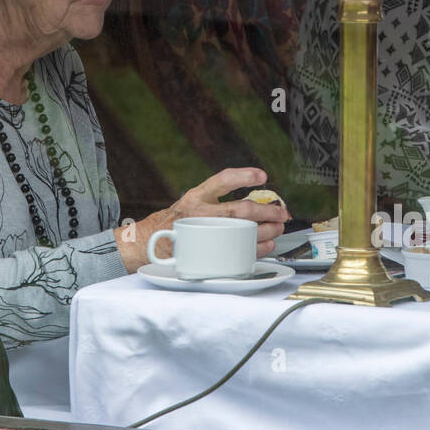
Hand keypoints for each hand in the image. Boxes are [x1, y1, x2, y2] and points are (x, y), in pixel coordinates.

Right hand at [115, 167, 289, 272]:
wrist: (148, 245)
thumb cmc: (177, 223)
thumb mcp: (191, 204)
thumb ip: (215, 202)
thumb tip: (255, 203)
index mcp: (196, 197)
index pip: (222, 180)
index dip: (244, 176)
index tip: (263, 176)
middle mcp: (199, 213)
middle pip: (239, 210)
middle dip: (266, 211)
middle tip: (281, 212)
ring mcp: (203, 234)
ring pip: (242, 230)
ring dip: (267, 230)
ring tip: (278, 227)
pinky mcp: (206, 253)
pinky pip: (237, 251)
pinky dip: (257, 248)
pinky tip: (268, 244)